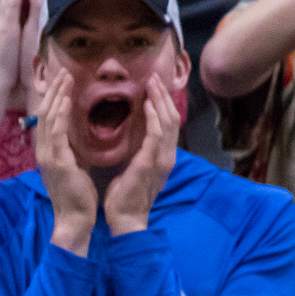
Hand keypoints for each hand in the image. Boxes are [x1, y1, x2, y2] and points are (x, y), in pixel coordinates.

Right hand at [33, 73, 97, 254]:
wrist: (73, 218)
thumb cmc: (77, 196)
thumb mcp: (74, 167)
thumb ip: (72, 150)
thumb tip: (77, 135)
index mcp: (48, 152)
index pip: (48, 119)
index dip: (54, 99)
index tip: (63, 82)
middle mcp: (43, 150)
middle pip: (45, 113)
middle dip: (54, 91)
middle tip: (64, 72)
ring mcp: (48, 154)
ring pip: (48, 117)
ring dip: (57, 95)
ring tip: (66, 78)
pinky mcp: (57, 160)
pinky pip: (57, 131)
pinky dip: (61, 113)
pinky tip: (67, 100)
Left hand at [102, 75, 179, 234]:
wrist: (126, 219)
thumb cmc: (124, 197)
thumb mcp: (131, 168)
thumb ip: (135, 152)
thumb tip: (128, 136)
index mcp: (160, 156)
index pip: (166, 124)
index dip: (161, 104)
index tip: (152, 86)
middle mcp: (166, 155)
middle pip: (171, 118)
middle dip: (163, 96)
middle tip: (155, 76)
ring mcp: (162, 158)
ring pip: (168, 121)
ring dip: (160, 100)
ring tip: (152, 82)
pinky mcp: (152, 162)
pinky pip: (157, 134)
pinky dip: (154, 117)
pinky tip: (149, 103)